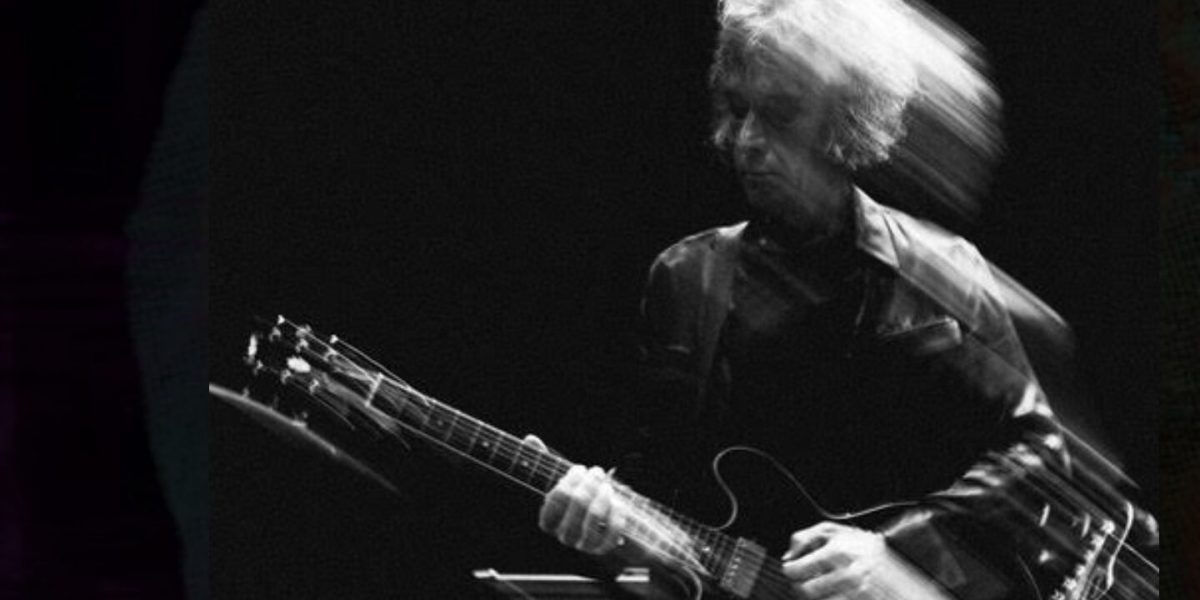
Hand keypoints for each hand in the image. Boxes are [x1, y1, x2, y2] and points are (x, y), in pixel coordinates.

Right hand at [524, 435, 628, 555]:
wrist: (606, 527)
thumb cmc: (581, 499)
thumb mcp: (566, 481)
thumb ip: (545, 462)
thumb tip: (530, 438)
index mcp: (550, 521)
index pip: (553, 501)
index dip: (568, 481)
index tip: (578, 469)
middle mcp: (564, 535)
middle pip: (575, 501)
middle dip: (588, 481)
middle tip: (597, 471)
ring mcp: (583, 544)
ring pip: (593, 515)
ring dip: (603, 494)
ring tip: (607, 484)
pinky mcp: (604, 548)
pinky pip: (611, 528)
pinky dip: (616, 511)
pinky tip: (617, 501)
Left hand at [781, 522, 947, 599]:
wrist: (909, 560)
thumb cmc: (868, 546)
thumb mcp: (839, 531)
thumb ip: (807, 537)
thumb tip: (789, 555)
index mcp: (837, 551)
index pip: (795, 570)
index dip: (791, 570)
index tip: (794, 569)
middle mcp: (847, 573)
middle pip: (804, 591)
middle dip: (801, 587)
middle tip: (807, 582)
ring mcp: (857, 592)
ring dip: (817, 597)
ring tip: (825, 588)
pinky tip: (837, 594)